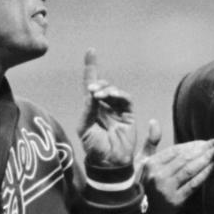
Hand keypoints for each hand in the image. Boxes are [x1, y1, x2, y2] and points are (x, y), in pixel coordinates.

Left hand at [77, 49, 135, 166]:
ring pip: (114, 90)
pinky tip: (110, 96)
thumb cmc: (93, 147)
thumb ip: (87, 109)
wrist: (108, 162)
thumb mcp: (84, 127)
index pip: (91, 84)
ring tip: (98, 95)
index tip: (91, 51)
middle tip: (92, 90)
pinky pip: (125, 99)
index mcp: (92, 108)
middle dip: (97, 83)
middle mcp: (105, 106)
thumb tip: (92, 91)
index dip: (91, 67)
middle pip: (102, 85)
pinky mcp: (129, 114)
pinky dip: (118, 94)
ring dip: (106, 89)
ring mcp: (117, 109)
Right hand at [137, 120, 213, 213]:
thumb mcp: (141, 162)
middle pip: (184, 158)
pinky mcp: (175, 200)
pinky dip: (204, 174)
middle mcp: (158, 175)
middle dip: (202, 149)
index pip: (175, 150)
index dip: (192, 144)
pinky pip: (193, 184)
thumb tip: (154, 122)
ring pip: (190, 170)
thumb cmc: (143, 185)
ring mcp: (166, 188)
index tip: (204, 141)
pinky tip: (213, 167)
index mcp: (151, 164)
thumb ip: (150, 142)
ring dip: (206, 159)